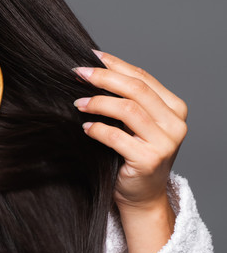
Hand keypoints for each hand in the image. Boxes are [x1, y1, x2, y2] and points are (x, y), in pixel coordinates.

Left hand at [73, 51, 186, 252]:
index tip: (90, 56)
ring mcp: (165, 142)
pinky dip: (97, 129)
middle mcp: (175, 123)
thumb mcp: (135, 124)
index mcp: (174, 108)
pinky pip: (117, 136)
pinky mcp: (149, 159)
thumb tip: (93, 70)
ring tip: (77, 103)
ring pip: (128, 109)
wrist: (142, 196)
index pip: (142, 77)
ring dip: (98, 102)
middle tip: (78, 73)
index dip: (115, 65)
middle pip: (135, 89)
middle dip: (103, 78)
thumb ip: (126, 100)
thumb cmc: (133, 156)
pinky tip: (85, 127)